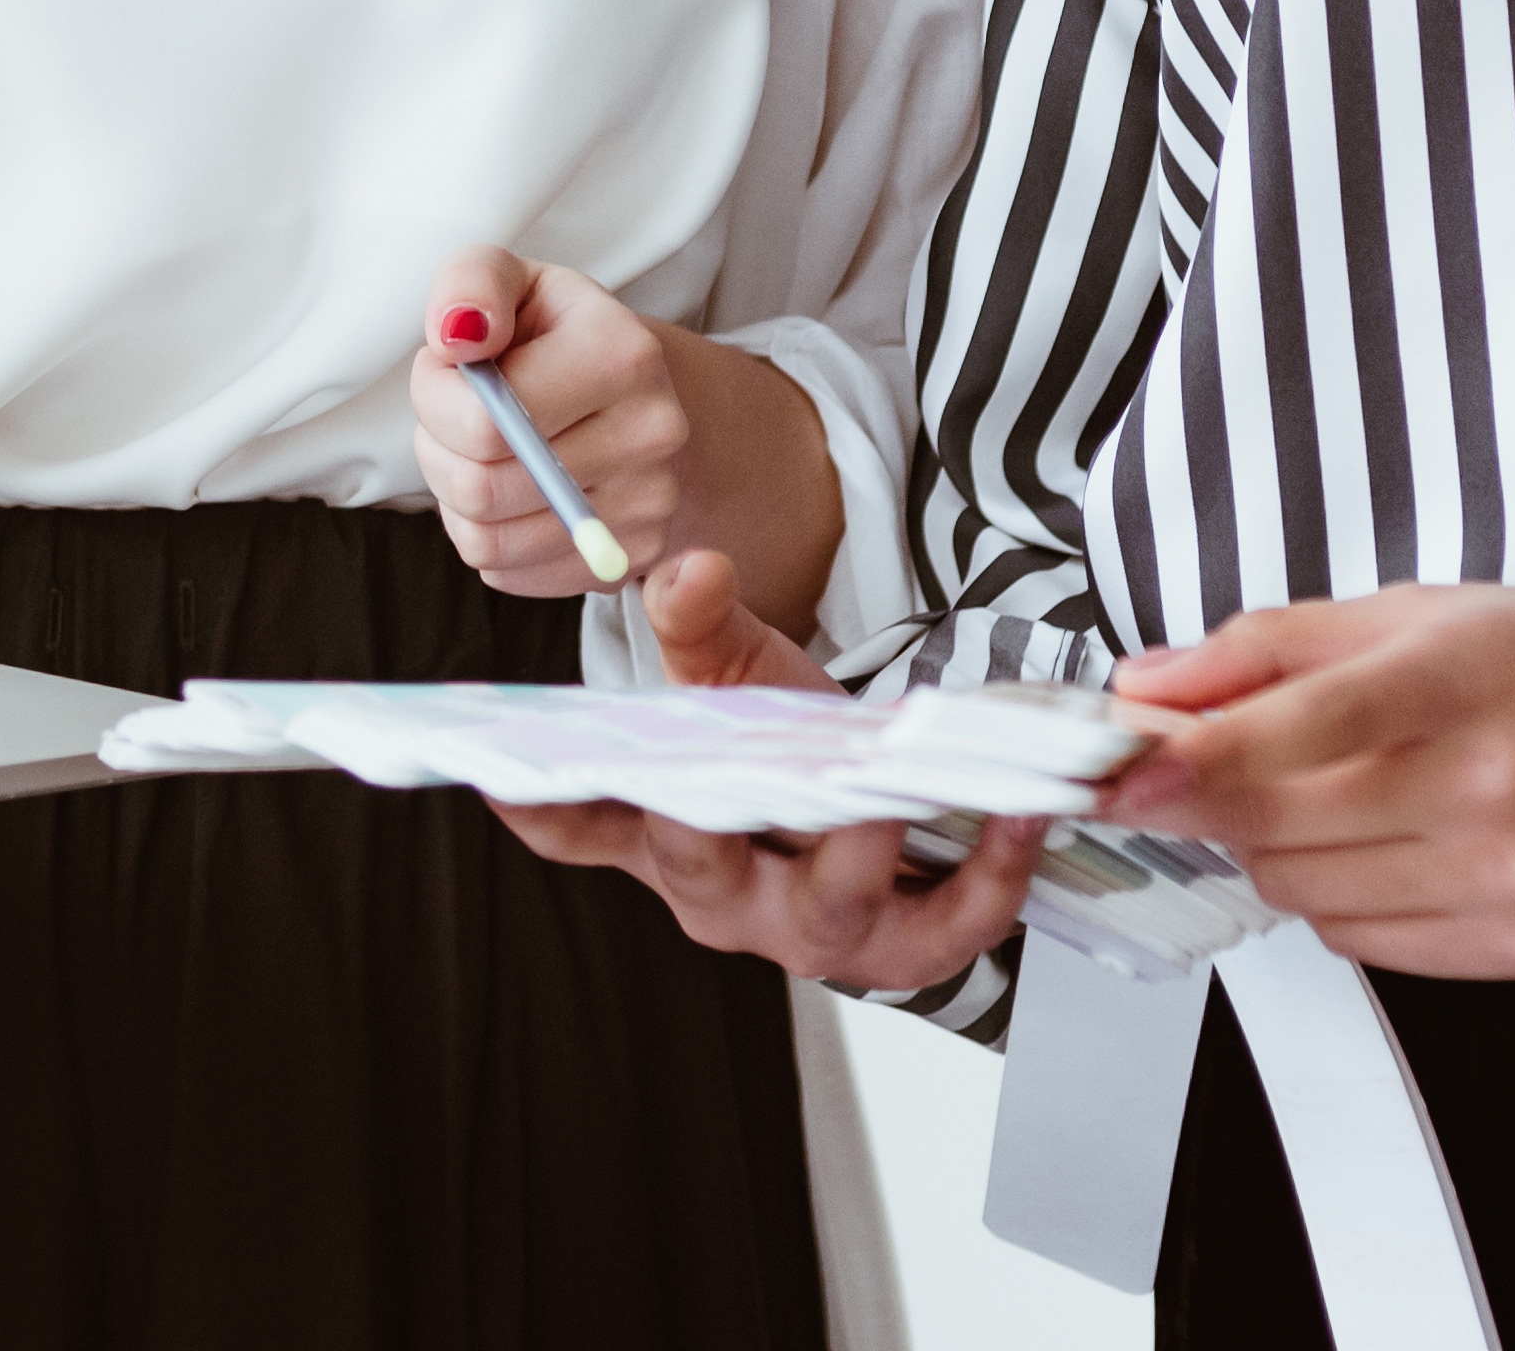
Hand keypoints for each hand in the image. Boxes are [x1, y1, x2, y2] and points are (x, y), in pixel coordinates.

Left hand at [406, 248, 842, 633]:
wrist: (633, 394)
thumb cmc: (554, 335)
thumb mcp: (511, 281)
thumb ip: (471, 285)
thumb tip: (457, 338)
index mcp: (624, 353)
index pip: (484, 422)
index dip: (435, 398)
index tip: (448, 372)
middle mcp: (653, 434)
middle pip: (482, 488)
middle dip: (440, 452)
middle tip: (456, 420)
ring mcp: (651, 506)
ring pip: (488, 540)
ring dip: (456, 499)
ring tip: (480, 455)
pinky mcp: (632, 559)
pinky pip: (510, 574)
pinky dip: (487, 538)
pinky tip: (508, 494)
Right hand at [485, 550, 1048, 995]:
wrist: (887, 812)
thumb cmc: (790, 748)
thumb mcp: (738, 676)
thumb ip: (701, 623)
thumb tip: (688, 568)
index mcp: (658, 833)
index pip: (579, 823)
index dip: (537, 805)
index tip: (497, 775)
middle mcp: (721, 894)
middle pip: (695, 866)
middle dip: (699, 830)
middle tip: (709, 787)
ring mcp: (809, 929)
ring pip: (822, 911)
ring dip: (856, 855)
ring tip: (886, 800)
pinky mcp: (900, 947)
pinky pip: (941, 926)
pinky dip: (986, 877)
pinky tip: (1018, 817)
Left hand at [1105, 586, 1514, 979]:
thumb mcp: (1425, 613)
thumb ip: (1273, 647)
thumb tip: (1150, 687)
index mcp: (1461, 678)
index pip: (1294, 728)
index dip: (1187, 756)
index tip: (1114, 766)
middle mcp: (1491, 786)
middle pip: (1277, 821)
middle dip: (1212, 795)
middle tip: (1203, 760)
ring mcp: (1511, 879)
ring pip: (1305, 891)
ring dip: (1280, 846)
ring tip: (1345, 791)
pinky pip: (1364, 944)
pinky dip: (1342, 897)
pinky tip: (1393, 843)